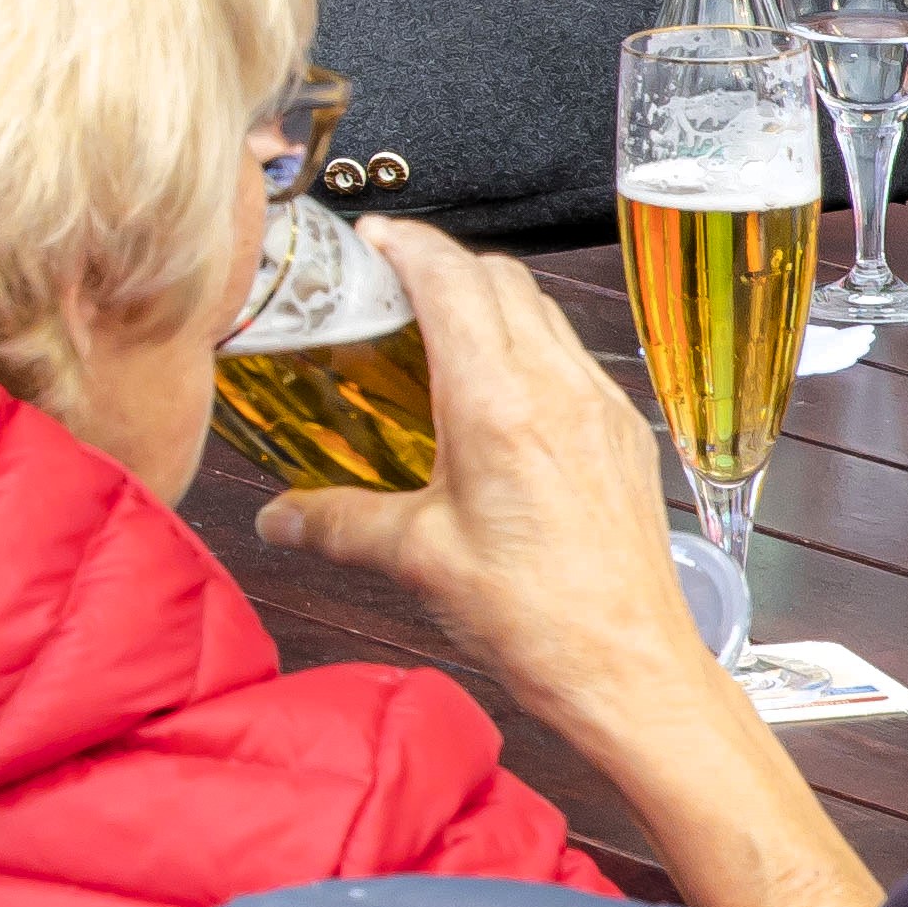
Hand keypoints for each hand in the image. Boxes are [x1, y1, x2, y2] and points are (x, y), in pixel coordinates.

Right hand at [254, 228, 702, 721]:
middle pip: (500, 276)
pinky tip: (496, 390)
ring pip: (542, 310)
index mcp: (498, 404)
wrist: (628, 668)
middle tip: (388, 280)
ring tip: (436, 328)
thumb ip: (336, 523)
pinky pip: (571, 356)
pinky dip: (527, 343)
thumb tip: (278, 517)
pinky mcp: (623, 435)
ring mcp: (600, 407)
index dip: (404, 244)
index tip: (369, 239)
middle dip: (441, 262)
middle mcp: (558, 389)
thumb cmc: (539, 618)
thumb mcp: (417, 561)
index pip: (450, 278)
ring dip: (488, 298)